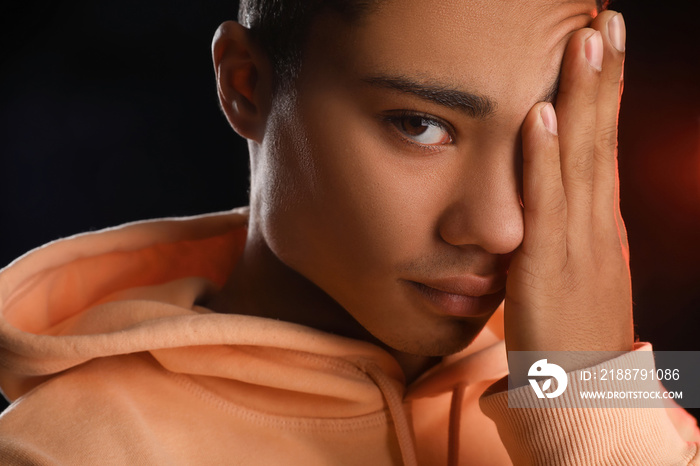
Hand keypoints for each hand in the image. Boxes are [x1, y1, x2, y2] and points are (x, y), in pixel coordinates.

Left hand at [504, 11, 632, 369]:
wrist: (583, 392)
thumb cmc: (572, 330)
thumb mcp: (576, 270)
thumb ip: (565, 232)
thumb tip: (552, 203)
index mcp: (599, 220)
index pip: (603, 144)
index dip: (604, 94)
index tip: (603, 47)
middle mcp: (596, 220)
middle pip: (601, 135)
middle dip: (603, 75)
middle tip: (605, 19)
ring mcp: (578, 240)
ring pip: (582, 155)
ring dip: (583, 95)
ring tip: (585, 39)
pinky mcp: (550, 264)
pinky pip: (547, 202)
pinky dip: (545, 157)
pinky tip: (543, 114)